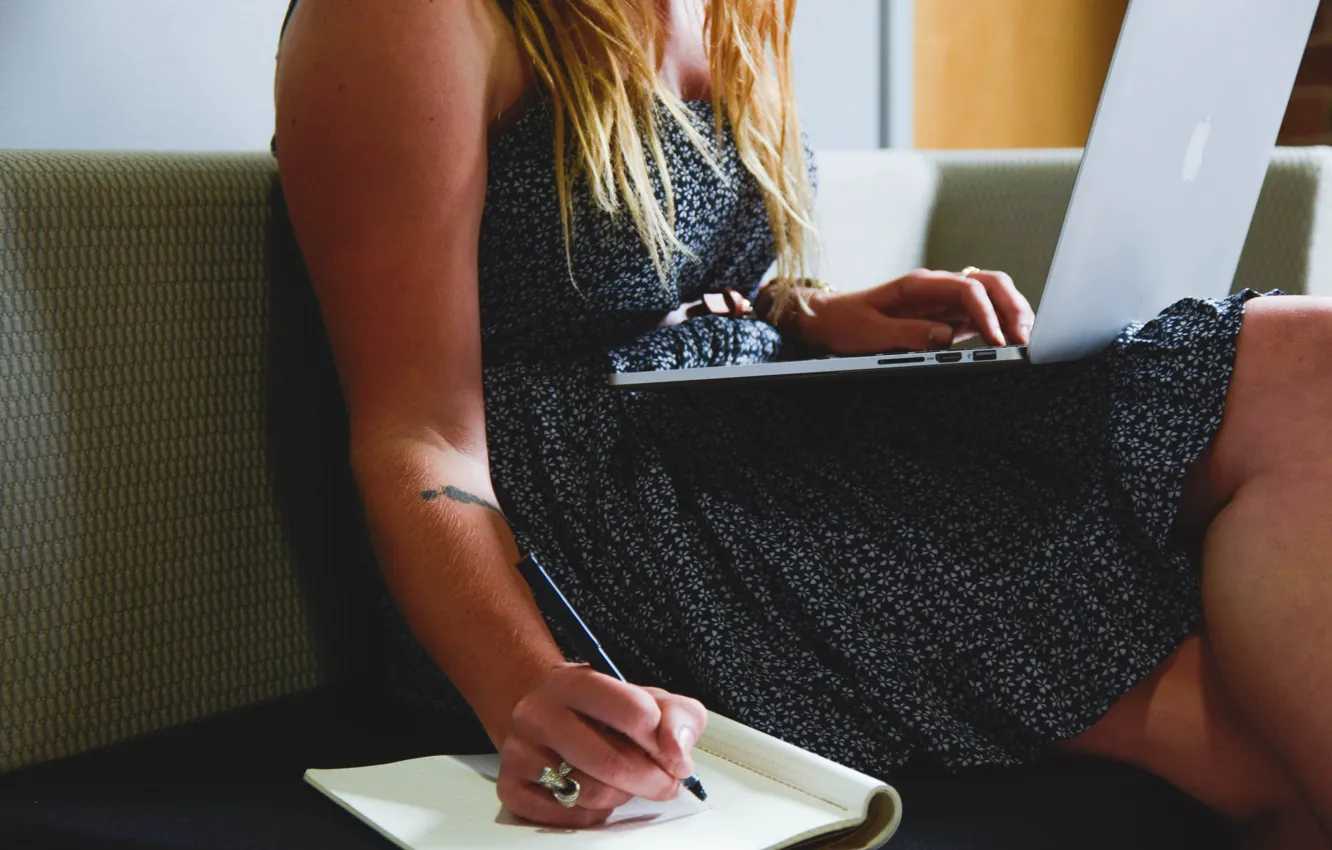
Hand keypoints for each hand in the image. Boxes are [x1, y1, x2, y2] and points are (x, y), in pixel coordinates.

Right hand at [497, 662, 707, 826]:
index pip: (634, 712)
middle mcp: (539, 713)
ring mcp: (520, 751)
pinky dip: (594, 812)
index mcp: (574, 682)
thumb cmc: (603, 711)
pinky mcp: (511, 787)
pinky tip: (594, 790)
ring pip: (591, 793)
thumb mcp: (647, 699)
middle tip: (664, 782)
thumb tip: (677, 752)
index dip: (664, 742)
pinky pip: (569, 816)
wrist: (546, 715)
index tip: (672, 754)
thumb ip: (677, 717)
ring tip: (623, 780)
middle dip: (652, 780)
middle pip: (612, 762)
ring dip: (622, 795)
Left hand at [798, 269, 1033, 355]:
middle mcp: (938, 288)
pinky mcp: (948, 319)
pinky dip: (1001, 327)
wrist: (830, 321)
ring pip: (992, 298)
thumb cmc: (847, 323)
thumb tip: (944, 338)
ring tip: (1025, 342)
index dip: (987, 312)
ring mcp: (945, 303)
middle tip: (1026, 338)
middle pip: (990, 284)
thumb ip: (907, 334)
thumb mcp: (870, 332)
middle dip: (1013, 306)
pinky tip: (1009, 344)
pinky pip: (983, 317)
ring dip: (1012, 315)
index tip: (997, 339)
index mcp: (920, 284)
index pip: (967, 288)